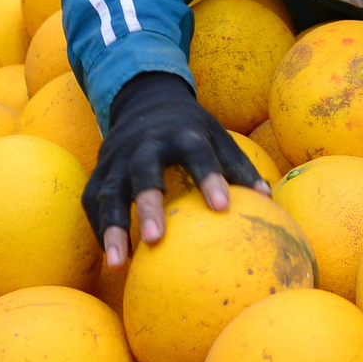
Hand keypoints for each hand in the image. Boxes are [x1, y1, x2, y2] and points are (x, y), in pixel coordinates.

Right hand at [82, 71, 268, 268]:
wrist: (145, 99)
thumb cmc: (190, 128)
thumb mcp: (218, 135)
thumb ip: (239, 167)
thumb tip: (268, 201)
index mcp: (181, 132)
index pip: (196, 152)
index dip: (208, 176)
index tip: (222, 206)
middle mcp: (145, 143)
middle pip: (143, 171)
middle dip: (147, 203)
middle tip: (156, 238)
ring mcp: (117, 156)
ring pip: (108, 191)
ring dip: (112, 226)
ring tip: (118, 263)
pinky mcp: (100, 169)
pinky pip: (94, 200)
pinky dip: (100, 227)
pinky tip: (113, 257)